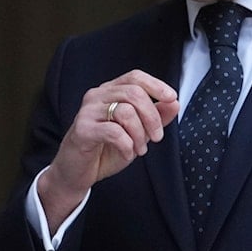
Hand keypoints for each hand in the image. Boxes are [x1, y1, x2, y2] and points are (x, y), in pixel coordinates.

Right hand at [37, 70, 178, 229]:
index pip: (135, 77)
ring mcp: (87, 111)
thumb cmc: (105, 150)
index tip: (172, 98)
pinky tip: (127, 154)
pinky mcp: (82, 130)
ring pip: (126, 111)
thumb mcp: (137, 133)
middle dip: (152, 116)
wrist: (76, 174)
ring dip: (140, 134)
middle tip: (157, 137)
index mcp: (109, 92)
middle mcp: (96, 96)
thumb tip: (175, 102)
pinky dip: (127, 145)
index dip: (156, 85)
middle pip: (134, 92)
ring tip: (140, 149)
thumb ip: (156, 117)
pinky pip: (114, 132)